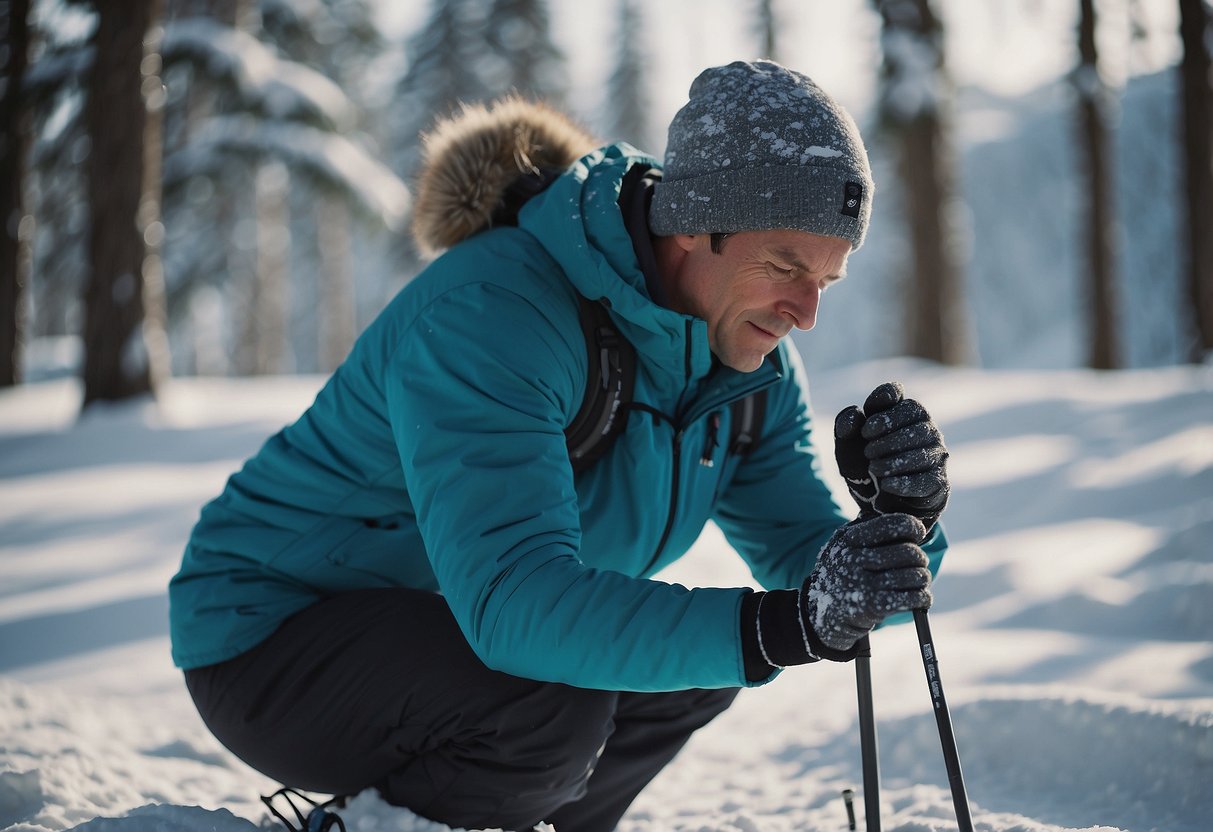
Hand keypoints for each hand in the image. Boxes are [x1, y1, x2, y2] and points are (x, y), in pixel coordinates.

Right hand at [800, 513, 932, 659]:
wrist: (822, 611)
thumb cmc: (844, 571)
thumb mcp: (844, 543)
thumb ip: (870, 528)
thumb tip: (913, 525)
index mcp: (848, 538)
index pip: (894, 524)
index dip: (913, 527)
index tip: (916, 534)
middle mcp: (853, 559)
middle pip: (909, 552)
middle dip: (920, 558)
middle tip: (917, 563)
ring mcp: (863, 584)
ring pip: (915, 575)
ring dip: (923, 578)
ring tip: (918, 580)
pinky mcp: (873, 606)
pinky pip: (913, 598)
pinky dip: (923, 598)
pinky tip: (920, 598)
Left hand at [834, 381, 949, 532]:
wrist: (874, 507)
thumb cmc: (863, 467)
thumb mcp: (847, 446)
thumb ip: (845, 426)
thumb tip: (854, 414)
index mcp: (907, 416)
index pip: (906, 403)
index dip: (887, 411)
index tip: (865, 430)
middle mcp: (928, 432)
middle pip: (918, 424)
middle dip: (888, 438)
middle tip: (867, 452)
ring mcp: (937, 457)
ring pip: (923, 453)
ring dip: (894, 460)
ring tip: (873, 468)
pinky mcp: (938, 483)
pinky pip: (926, 480)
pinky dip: (903, 482)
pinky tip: (886, 485)